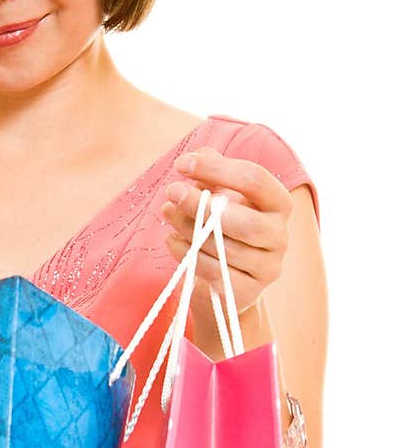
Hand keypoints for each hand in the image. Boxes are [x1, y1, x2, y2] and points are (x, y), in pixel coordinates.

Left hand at [160, 146, 292, 334]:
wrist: (226, 280)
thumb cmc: (223, 228)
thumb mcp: (219, 196)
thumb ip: (211, 174)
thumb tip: (197, 156)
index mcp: (278, 203)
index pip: (255, 180)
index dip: (218, 169)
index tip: (182, 163)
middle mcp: (280, 235)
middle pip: (245, 221)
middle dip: (201, 205)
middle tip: (171, 191)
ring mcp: (268, 267)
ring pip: (224, 248)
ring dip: (189, 228)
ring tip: (168, 214)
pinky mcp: (248, 291)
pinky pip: (214, 272)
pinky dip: (187, 254)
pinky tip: (171, 241)